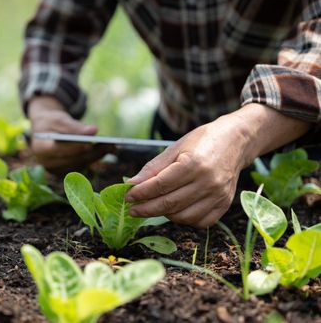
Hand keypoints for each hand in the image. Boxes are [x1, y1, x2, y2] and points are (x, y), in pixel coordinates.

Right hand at [28, 96, 110, 173]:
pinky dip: (93, 159)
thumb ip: (74, 126)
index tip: (90, 143)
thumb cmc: (50, 122)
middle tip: (110, 144)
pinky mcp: (64, 173)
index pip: (58, 150)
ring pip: (79, 165)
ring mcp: (55, 171)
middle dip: (92, 152)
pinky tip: (105, 151)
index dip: (74, 147)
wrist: (44, 131)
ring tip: (112, 147)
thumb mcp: (59, 119)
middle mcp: (46, 163)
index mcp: (40, 148)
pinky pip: (81, 167)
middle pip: (72, 160)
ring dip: (96, 156)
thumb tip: (94, 131)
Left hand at [124, 114, 252, 227]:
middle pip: (170, 203)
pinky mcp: (224, 204)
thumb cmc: (202, 141)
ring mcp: (218, 195)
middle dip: (146, 209)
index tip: (128, 196)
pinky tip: (174, 211)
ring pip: (183, 216)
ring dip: (163, 215)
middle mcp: (208, 182)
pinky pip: (199, 222)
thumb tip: (133, 183)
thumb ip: (154, 167)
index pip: (160, 185)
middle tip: (132, 210)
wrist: (235, 141)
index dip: (141, 193)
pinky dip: (183, 220)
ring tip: (153, 207)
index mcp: (194, 164)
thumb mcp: (175, 147)